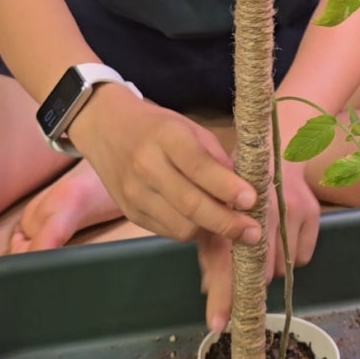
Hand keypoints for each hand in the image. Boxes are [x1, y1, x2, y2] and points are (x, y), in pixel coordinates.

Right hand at [67, 83, 260, 244]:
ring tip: (229, 224)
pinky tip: (203, 222)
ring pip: (182, 227)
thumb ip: (215, 157)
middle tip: (253, 232)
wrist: (105, 128)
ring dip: (210, 229)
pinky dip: (191, 231)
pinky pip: (169, 232)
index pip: (199, 167)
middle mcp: (146, 167)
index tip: (252, 200)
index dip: (227, 187)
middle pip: (191, 205)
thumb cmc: (157, 126)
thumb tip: (243, 190)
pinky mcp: (130, 214)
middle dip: (227, 223)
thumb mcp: (189, 128)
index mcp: (166, 137)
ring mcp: (135, 194)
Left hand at [197, 160, 320, 331]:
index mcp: (232, 208)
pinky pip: (303, 257)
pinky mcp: (312, 213)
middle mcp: (263, 209)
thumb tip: (207, 289)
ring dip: (272, 265)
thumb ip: (212, 248)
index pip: (227, 260)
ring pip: (283, 268)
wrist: (277, 147)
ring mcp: (291, 211)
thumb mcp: (219, 208)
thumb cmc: (241, 182)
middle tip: (246, 281)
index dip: (223, 294)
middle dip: (250, 280)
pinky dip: (292, 255)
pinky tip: (284, 236)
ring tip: (266, 245)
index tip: (219, 323)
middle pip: (260, 272)